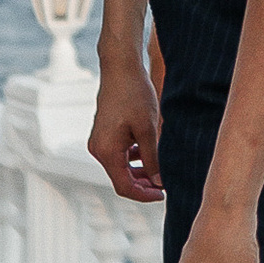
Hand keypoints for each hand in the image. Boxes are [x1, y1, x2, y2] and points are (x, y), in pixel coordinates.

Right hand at [88, 60, 163, 204]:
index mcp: (106, 152)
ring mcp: (99, 141)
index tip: (163, 193)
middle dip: (144, 184)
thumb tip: (159, 182)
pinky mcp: (104, 133)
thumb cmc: (134, 94)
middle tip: (166, 183)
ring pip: (121, 167)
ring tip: (161, 169)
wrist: (120, 68)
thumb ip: (153, 158)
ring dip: (140, 171)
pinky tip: (150, 152)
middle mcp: (98, 149)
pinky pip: (119, 154)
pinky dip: (134, 158)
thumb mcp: (149, 129)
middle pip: (121, 179)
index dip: (144, 194)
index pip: (124, 187)